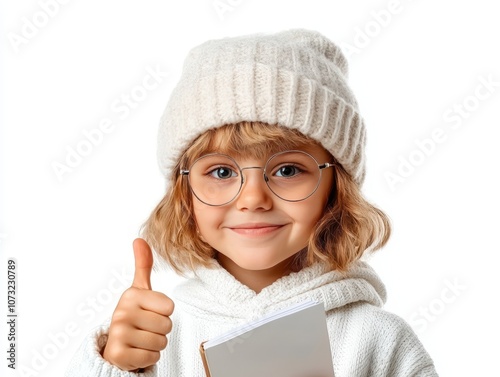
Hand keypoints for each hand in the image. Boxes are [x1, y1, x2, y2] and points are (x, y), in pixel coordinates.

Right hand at [102, 238, 173, 370]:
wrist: (116, 345)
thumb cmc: (134, 316)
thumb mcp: (140, 290)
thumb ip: (143, 265)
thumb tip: (139, 239)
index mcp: (131, 295)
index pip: (170, 306)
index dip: (164, 313)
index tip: (150, 312)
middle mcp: (122, 312)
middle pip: (167, 325)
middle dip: (160, 330)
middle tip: (145, 328)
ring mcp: (118, 334)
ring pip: (161, 342)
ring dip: (155, 344)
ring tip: (141, 339)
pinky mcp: (118, 354)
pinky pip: (152, 357)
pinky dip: (148, 358)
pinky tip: (136, 351)